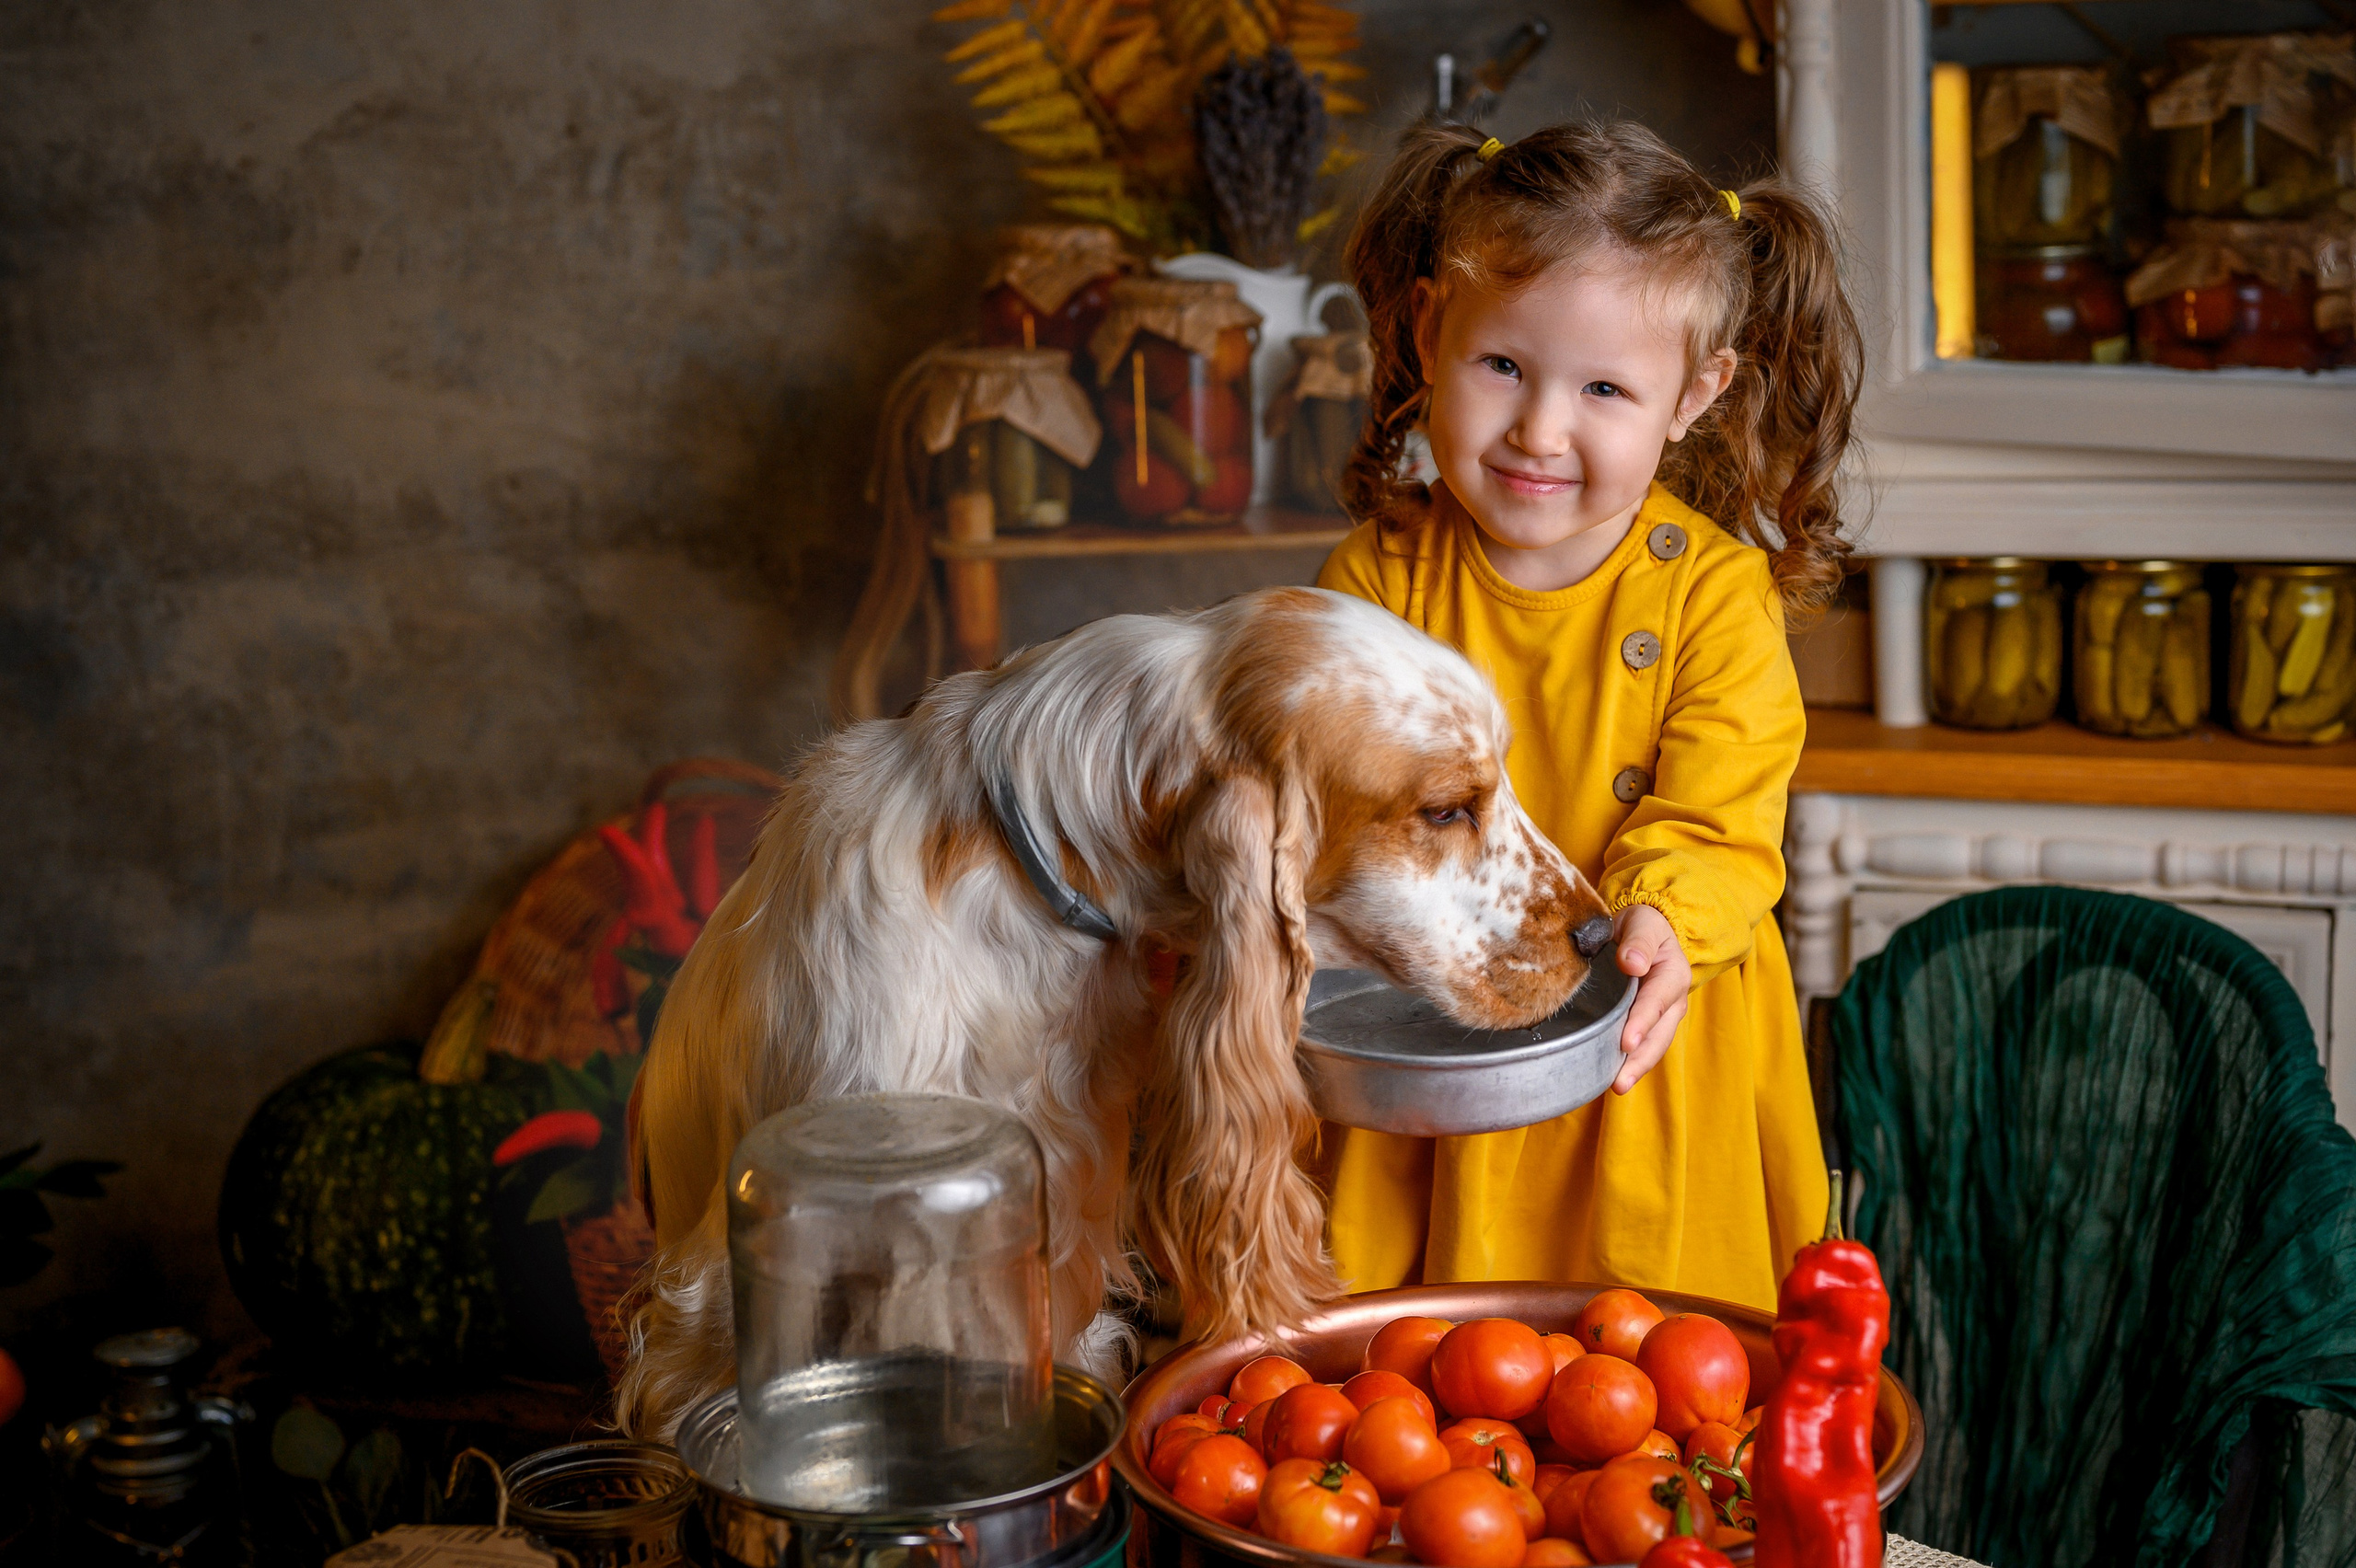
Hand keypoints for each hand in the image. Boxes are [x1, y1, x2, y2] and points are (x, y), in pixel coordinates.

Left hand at [1611, 904, 1690, 1093]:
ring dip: (1636, 1068)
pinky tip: (1611, 1077)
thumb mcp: (1642, 923)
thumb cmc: (1642, 925)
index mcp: (1672, 974)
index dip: (1642, 1023)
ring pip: (1653, 1046)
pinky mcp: (1648, 1024)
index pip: (1656, 1002)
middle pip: (1658, 1035)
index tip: (1626, 1042)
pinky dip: (1629, 1062)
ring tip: (1617, 1087)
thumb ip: (1638, 942)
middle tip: (1620, 1082)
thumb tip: (1631, 963)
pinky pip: (1642, 1046)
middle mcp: (1672, 1000)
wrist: (1645, 929)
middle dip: (1640, 1060)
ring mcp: (1663, 1016)